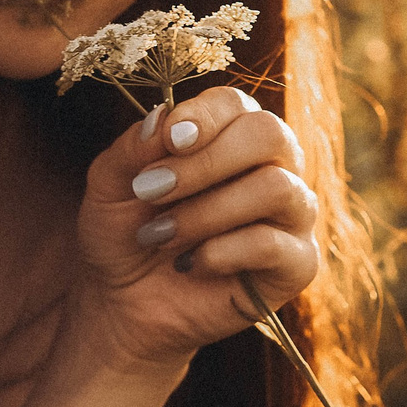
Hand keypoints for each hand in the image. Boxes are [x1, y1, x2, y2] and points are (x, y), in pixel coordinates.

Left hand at [72, 85, 320, 371]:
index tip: (170, 140)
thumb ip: (133, 149)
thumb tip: (163, 117)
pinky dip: (222, 252)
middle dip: (207, 162)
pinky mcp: (297, 263)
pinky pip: (274, 244)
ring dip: (208, 212)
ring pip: (276, 187)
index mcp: (231, 134)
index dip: (205, 117)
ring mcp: (291, 214)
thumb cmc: (124, 233)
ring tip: (162, 235)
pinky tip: (192, 262)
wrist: (126, 303)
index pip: (236, 104)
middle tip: (153, 191)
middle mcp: (273, 165)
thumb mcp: (109, 186)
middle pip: (270, 134)